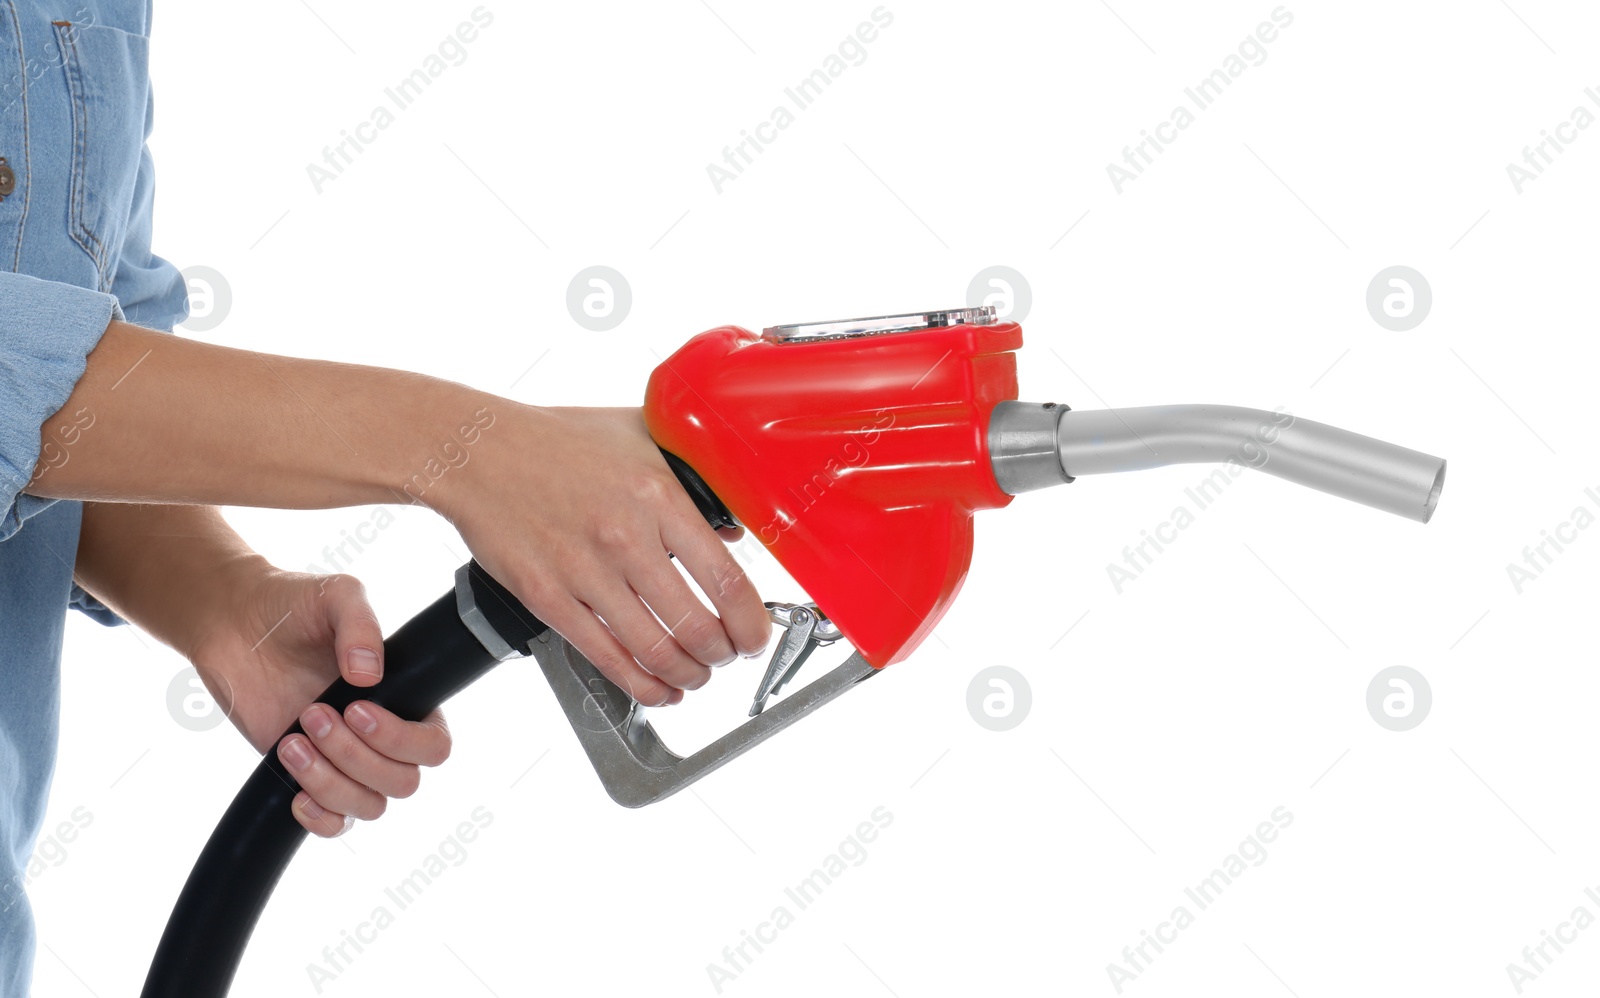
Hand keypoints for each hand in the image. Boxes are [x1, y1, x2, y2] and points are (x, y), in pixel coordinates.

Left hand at [187, 564, 450, 838]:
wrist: (234, 624)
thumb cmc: (293, 606)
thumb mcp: (336, 596)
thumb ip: (360, 625)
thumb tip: (369, 675)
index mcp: (405, 696)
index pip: (433, 745)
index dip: (400, 738)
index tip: (355, 707)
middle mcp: (382, 735)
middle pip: (403, 782)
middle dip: (355, 755)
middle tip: (312, 713)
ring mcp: (345, 760)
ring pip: (369, 806)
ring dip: (330, 781)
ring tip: (291, 741)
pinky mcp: (307, 777)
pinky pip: (334, 823)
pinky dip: (320, 819)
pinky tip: (296, 793)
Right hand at [433, 405, 770, 707]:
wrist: (478, 451)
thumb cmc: (560, 440)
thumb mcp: (641, 437)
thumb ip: (692, 478)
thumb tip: (734, 529)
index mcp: (658, 496)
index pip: (727, 580)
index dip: (752, 623)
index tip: (755, 635)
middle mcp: (625, 538)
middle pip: (697, 627)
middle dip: (723, 656)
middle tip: (728, 656)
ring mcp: (584, 572)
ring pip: (656, 652)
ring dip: (688, 676)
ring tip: (697, 675)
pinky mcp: (547, 598)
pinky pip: (606, 658)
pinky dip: (642, 686)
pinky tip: (659, 689)